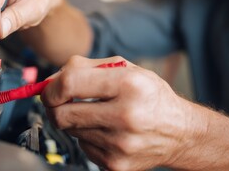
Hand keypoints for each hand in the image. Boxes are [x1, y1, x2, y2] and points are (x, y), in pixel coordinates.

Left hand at [41, 55, 198, 169]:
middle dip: (53, 106)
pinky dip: (86, 136)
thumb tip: (49, 81)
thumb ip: (84, 67)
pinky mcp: (116, 164)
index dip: (51, 87)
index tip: (48, 89)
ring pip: (70, 131)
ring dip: (73, 119)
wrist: (179, 132)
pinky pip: (82, 146)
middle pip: (62, 114)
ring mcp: (120, 144)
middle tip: (59, 101)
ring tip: (95, 113)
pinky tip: (105, 130)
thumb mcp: (125, 68)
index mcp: (130, 85)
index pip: (70, 84)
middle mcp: (126, 116)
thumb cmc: (149, 95)